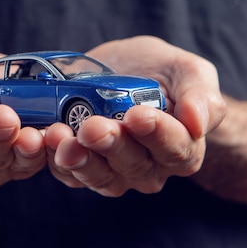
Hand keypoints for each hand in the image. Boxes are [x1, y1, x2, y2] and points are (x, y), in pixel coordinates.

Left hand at [44, 36, 225, 195]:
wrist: (127, 73)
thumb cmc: (163, 74)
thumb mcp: (189, 72)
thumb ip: (202, 96)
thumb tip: (198, 121)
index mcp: (182, 147)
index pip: (175, 148)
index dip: (157, 134)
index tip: (138, 115)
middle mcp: (149, 168)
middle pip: (132, 165)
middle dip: (111, 144)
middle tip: (94, 126)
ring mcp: (114, 172)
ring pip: (99, 175)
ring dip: (79, 158)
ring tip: (62, 136)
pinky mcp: (82, 168)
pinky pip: (68, 172)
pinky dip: (53, 158)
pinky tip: (44, 138)